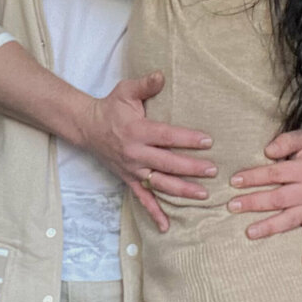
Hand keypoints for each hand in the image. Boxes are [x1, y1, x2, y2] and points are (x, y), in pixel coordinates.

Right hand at [75, 70, 215, 231]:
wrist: (88, 127)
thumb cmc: (111, 107)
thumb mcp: (126, 91)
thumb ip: (145, 85)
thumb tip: (162, 75)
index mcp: (137, 132)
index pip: (166, 137)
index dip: (187, 139)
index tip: (208, 141)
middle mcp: (135, 154)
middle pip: (167, 163)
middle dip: (191, 168)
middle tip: (214, 171)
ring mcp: (132, 170)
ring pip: (159, 184)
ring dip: (181, 191)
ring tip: (203, 196)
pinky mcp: (129, 180)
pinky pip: (142, 199)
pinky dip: (154, 213)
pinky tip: (167, 226)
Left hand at [227, 126, 301, 271]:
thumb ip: (284, 142)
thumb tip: (267, 151)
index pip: (273, 175)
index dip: (253, 177)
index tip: (234, 181)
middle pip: (277, 198)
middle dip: (254, 203)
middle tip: (233, 206)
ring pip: (289, 219)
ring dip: (270, 227)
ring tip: (249, 233)